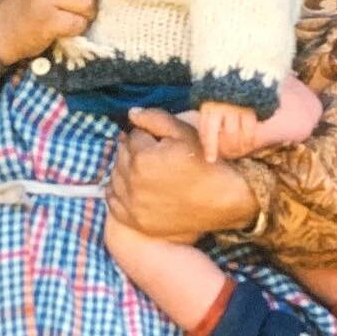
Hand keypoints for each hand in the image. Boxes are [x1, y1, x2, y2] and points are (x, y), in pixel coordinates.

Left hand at [106, 107, 258, 243]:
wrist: (223, 201)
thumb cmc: (205, 163)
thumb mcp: (184, 133)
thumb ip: (155, 119)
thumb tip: (131, 113)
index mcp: (142, 158)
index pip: (133, 136)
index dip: (148, 136)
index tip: (162, 144)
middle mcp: (133, 183)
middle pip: (121, 156)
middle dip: (135, 152)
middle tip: (156, 157)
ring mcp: (132, 206)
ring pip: (115, 178)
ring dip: (126, 171)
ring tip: (149, 173)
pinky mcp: (135, 222)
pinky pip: (113, 203)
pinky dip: (120, 194)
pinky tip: (136, 190)